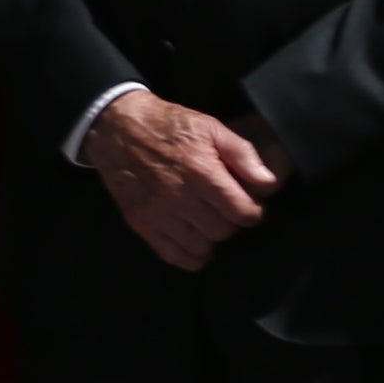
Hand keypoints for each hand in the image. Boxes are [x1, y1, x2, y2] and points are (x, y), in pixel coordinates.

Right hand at [85, 92, 278, 271]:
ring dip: (210, 237)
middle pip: (223, 231)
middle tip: (225, 209)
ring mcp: (157, 213)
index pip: (242, 212)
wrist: (115, 129)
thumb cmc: (167, 126)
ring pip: (201, 246)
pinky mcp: (140, 223)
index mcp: (200, 171)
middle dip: (230, 221)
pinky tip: (194, 242)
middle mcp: (178, 196)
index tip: (249, 204)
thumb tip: (268, 183)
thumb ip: (243, 155)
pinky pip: (173, 255)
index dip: (253, 211)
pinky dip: (189, 255)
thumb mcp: (210, 128)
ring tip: (207, 221)